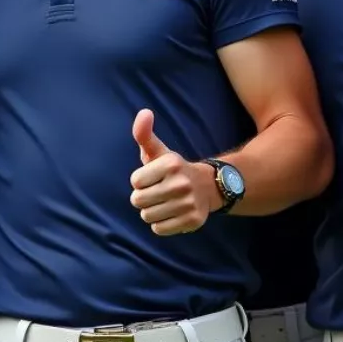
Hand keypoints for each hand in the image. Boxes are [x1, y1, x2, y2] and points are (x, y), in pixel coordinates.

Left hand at [129, 109, 219, 235]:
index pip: (135, 181)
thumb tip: (144, 112)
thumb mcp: (159, 150)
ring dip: (151, 211)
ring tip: (163, 202)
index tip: (151, 177)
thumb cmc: (173, 169)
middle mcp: (181, 183)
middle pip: (138, 201)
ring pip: (147, 216)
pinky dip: (160, 224)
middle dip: (142, 197)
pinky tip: (170, 213)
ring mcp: (189, 204)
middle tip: (156, 192)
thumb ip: (144, 133)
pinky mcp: (193, 221)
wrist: (207, 187)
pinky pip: (159, 229)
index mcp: (170, 164)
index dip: (140, 181)